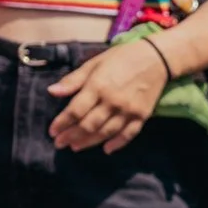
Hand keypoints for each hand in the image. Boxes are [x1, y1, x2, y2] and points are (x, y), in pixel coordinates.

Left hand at [49, 39, 170, 152]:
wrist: (155, 58)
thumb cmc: (120, 58)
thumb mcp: (93, 64)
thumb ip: (73, 80)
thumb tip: (51, 92)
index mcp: (97, 86)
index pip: (75, 111)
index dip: (62, 123)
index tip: (52, 132)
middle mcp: (112, 101)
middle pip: (89, 125)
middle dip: (71, 136)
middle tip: (60, 144)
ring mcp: (128, 110)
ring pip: (106, 132)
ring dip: (89, 142)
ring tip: (75, 147)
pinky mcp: (142, 116)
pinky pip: (129, 134)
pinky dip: (117, 143)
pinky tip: (106, 149)